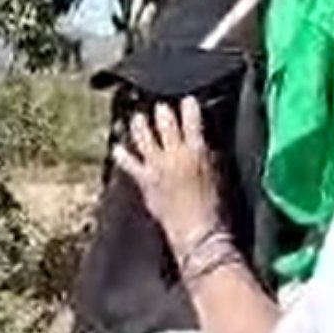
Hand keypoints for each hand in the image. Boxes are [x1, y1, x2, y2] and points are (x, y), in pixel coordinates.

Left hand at [112, 98, 222, 252]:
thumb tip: (200, 140)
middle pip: (165, 122)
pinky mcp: (144, 180)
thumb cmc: (213, 206)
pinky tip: (116, 148)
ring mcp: (156, 166)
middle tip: (159, 106)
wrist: (197, 232)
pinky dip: (121, 155)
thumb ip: (206, 152)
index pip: (192, 118)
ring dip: (139, 124)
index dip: (188, 106)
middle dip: (161, 111)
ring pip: (143, 136)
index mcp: (197, 149)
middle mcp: (174, 153)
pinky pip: (128, 163)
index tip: (186, 100)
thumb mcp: (217, 172)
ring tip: (136, 118)